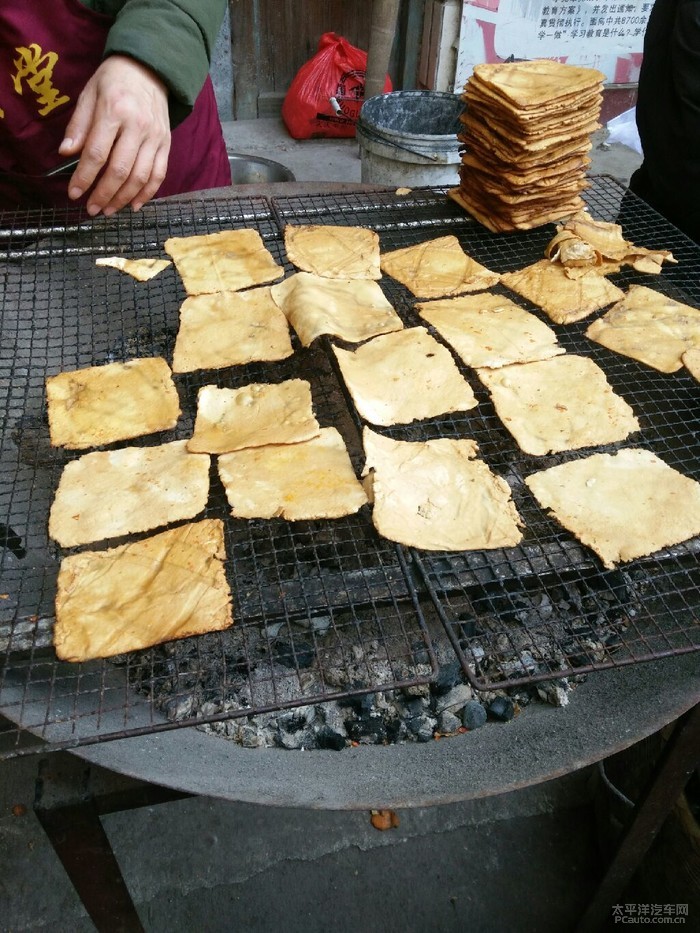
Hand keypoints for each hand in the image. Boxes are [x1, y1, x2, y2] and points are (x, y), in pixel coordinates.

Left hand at [59, 55, 170, 216]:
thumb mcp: (89, 94)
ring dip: (123, 199)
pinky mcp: (166, 144)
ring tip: (108, 211)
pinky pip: (159, 175)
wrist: (150, 69)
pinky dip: (147, 194)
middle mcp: (138, 127)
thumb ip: (78, 125)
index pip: (97, 153)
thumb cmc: (114, 81)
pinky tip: (133, 205)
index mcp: (114, 111)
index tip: (74, 194)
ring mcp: (155, 137)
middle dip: (104, 194)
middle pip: (120, 170)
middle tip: (91, 209)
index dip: (84, 177)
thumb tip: (66, 153)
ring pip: (140, 177)